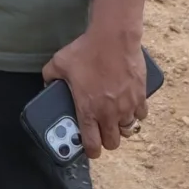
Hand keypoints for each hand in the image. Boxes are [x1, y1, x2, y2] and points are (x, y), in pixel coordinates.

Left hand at [44, 24, 148, 158]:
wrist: (113, 37)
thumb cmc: (86, 50)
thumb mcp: (59, 63)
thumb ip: (49, 77)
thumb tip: (47, 83)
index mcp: (88, 110)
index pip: (92, 145)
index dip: (90, 151)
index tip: (90, 149)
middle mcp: (109, 113)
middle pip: (112, 143)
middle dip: (107, 140)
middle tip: (102, 131)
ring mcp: (127, 106)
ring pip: (128, 130)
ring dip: (121, 127)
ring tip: (116, 118)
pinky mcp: (140, 95)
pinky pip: (141, 114)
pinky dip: (136, 113)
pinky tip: (130, 105)